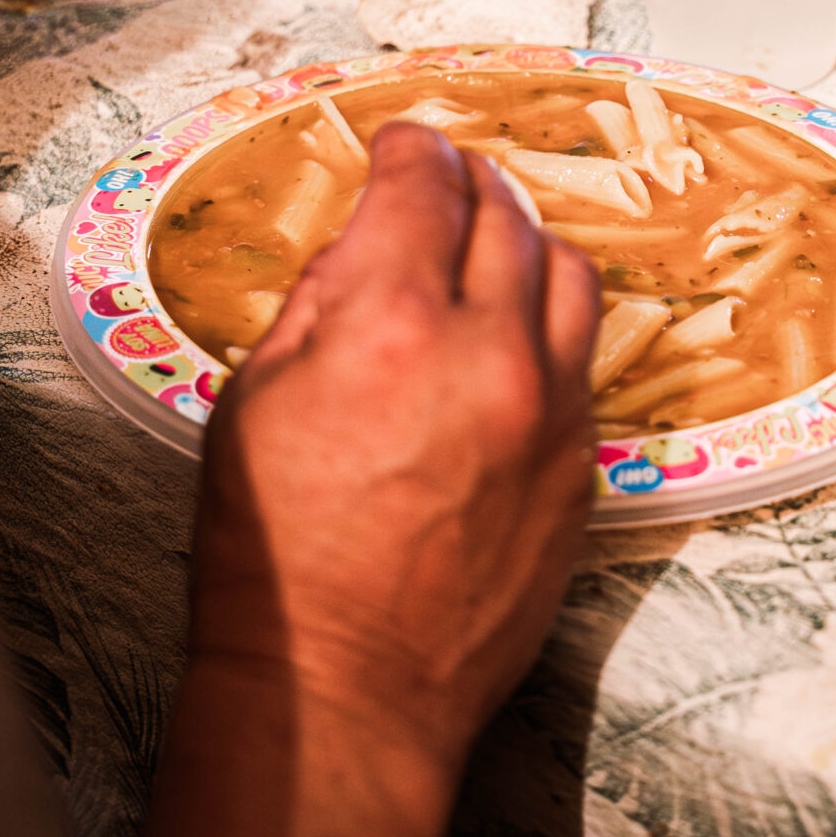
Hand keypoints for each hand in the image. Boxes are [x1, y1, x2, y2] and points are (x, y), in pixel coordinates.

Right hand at [129, 125, 597, 836]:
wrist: (347, 690)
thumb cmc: (277, 561)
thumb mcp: (253, 402)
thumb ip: (320, 305)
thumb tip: (365, 246)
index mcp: (391, 324)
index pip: (422, 187)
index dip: (410, 150)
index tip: (403, 146)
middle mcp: (489, 354)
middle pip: (505, 218)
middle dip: (470, 184)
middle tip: (446, 182)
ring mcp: (549, 412)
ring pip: (570, 278)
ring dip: (528, 245)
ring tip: (494, 247)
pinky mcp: (582, 468)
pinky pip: (582, 360)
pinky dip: (549, 328)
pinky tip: (514, 337)